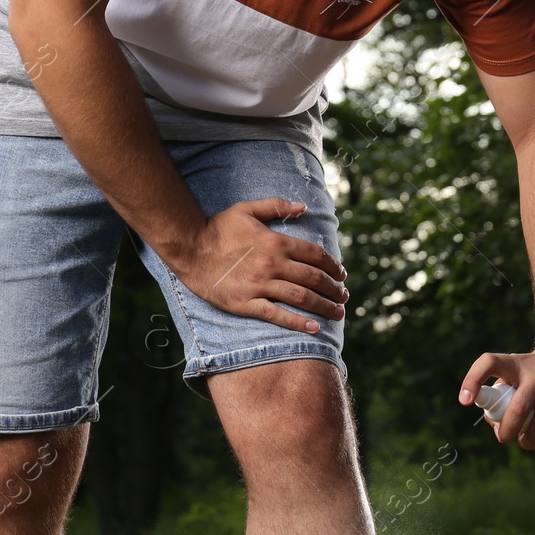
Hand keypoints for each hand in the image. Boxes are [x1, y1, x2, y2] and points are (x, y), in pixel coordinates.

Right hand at [169, 198, 348, 333]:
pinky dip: (297, 323)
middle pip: (313, 278)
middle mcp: (272, 264)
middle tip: (344, 297)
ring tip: (337, 314)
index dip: (333, 266)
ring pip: (301, 297)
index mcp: (276, 242)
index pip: (314, 255)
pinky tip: (314, 328)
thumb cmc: (218, 228)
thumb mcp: (247, 209)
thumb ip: (276, 206)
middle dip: (334, 289)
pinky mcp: (246, 303)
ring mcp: (260, 285)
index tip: (342, 274)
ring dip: (324, 307)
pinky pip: (277, 315)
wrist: (189, 248)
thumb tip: (303, 207)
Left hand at [458, 344, 534, 450]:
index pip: (489, 363)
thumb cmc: (532, 370)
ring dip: (527, 443)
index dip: (472, 380)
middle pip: (517, 413)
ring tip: (525, 438)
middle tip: (505, 435)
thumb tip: (483, 414)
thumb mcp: (511, 366)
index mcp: (518, 364)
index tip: (465, 400)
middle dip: (507, 432)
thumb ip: (493, 386)